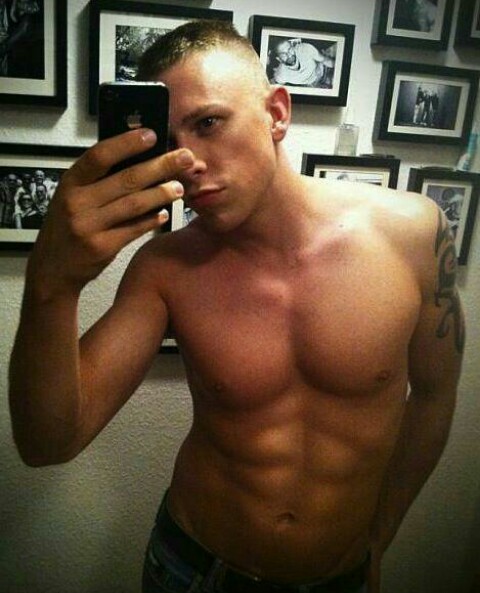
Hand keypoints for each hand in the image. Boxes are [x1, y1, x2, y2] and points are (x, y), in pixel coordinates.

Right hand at [27, 128, 193, 295]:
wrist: (53, 267)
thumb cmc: (67, 225)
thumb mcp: (72, 197)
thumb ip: (98, 181)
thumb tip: (140, 160)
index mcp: (71, 182)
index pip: (99, 156)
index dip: (126, 144)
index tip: (151, 135)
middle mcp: (78, 202)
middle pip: (126, 179)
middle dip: (159, 166)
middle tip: (185, 158)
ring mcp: (90, 226)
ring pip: (133, 204)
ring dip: (160, 194)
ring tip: (179, 188)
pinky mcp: (102, 247)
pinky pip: (134, 229)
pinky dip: (151, 220)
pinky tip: (163, 214)